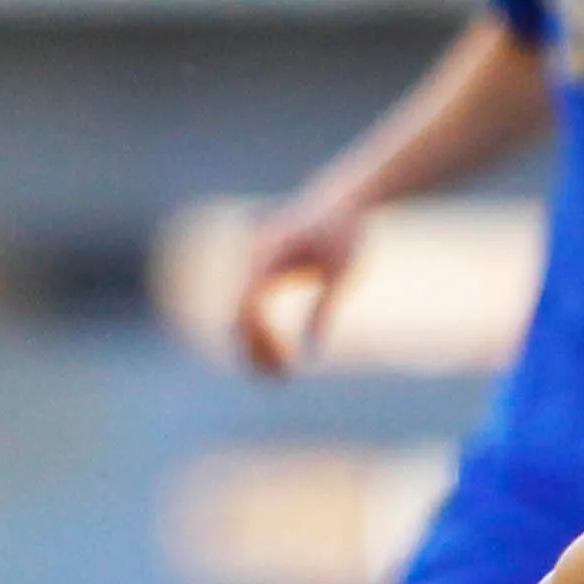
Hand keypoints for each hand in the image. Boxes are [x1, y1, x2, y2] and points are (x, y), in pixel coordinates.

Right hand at [230, 198, 358, 376]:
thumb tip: (313, 353)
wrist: (343, 200)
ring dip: (254, 346)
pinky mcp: (259, 271)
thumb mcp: (343, 272)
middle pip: (238, 316)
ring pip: (239, 316)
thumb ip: (325, 309)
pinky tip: (277, 355)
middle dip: (254, 351)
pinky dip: (259, 333)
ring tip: (278, 376)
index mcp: (268, 253)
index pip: (250, 307)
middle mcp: (251, 258)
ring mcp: (251, 264)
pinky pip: (249, 309)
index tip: (288, 366)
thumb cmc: (345, 233)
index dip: (263, 340)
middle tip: (277, 382)